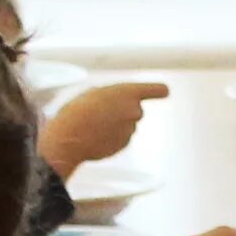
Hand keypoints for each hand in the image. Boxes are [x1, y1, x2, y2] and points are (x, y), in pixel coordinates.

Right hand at [40, 80, 167, 177]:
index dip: (158, 90)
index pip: (156, 90)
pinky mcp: (124, 145)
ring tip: (92, 123)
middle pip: (135, 108)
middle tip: (100, 110)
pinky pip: (119, 137)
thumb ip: (114, 96)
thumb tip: (118, 105)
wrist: (70, 136)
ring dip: (114, 123)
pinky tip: (94, 134)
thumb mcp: (95, 92)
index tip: (164, 91)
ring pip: (125, 124)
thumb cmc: (79, 110)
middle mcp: (135, 111)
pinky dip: (109, 136)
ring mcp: (131, 130)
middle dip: (123, 109)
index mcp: (129, 93)